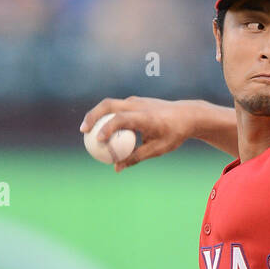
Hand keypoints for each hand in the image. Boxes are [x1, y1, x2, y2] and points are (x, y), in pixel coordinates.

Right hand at [79, 96, 195, 171]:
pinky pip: (116, 107)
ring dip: (96, 114)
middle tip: (83, 131)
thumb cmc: (173, 134)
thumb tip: (116, 168)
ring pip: (110, 104)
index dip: (107, 128)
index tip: (98, 141)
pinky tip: (100, 128)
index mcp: (145, 117)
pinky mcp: (134, 101)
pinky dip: (105, 116)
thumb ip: (136, 158)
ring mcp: (135, 101)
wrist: (186, 115)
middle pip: (109, 105)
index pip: (121, 119)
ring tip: (86, 130)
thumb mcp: (157, 149)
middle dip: (93, 116)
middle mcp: (138, 105)